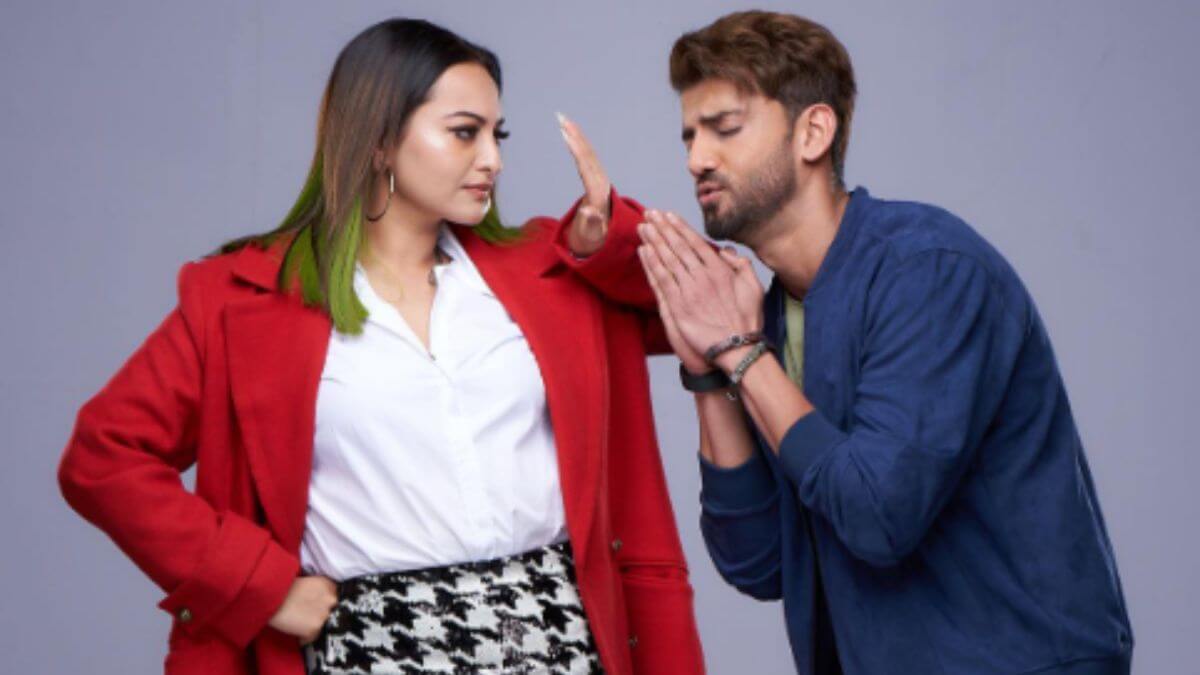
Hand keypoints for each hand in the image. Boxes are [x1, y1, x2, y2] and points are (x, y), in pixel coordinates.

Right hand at [268, 575, 337, 645]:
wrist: (270, 598)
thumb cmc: (282, 588)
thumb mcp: (306, 581)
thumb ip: (318, 590)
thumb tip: (320, 601)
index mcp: (328, 585)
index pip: (334, 597)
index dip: (324, 603)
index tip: (316, 606)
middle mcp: (331, 599)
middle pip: (331, 611)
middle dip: (321, 614)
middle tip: (307, 616)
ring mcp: (324, 615)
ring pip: (323, 625)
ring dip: (313, 626)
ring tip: (299, 625)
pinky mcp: (314, 629)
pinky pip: (312, 637)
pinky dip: (304, 637)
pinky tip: (296, 633)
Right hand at [558, 113, 610, 256]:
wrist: (599, 241)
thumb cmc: (592, 240)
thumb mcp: (589, 235)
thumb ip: (590, 223)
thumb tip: (589, 210)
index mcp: (599, 195)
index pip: (587, 168)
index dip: (577, 150)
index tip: (567, 135)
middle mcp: (602, 184)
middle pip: (588, 155)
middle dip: (576, 135)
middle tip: (561, 118)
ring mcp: (600, 181)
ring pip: (589, 153)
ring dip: (577, 135)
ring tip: (564, 120)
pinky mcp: (596, 179)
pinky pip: (588, 157)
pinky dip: (579, 143)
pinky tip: (571, 132)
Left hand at [637, 211, 763, 372]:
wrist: (736, 349)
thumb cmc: (748, 321)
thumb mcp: (755, 288)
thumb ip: (742, 266)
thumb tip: (727, 251)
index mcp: (720, 271)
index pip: (696, 243)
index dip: (680, 227)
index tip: (668, 215)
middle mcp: (702, 277)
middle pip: (678, 247)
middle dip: (663, 228)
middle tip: (650, 213)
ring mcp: (688, 292)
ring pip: (667, 260)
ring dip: (653, 241)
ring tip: (643, 227)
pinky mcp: (677, 307)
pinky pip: (660, 280)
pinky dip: (650, 264)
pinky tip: (643, 251)